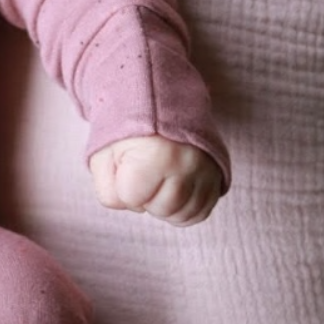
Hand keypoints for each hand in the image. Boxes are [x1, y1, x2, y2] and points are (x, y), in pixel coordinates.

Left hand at [89, 135, 221, 226]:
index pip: (131, 199)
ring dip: (166, 205)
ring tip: (160, 179)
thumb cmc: (129, 135)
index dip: (123, 186)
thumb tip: (133, 206)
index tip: (127, 165)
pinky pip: (200, 213)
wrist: (161, 108)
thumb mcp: (104, 156)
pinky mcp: (218, 177)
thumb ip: (108, 191)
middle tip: (145, 172)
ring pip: (182, 215)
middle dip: (146, 197)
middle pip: (161, 210)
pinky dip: (184, 209)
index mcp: (157, 155)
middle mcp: (188, 164)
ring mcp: (207, 171)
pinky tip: (174, 190)